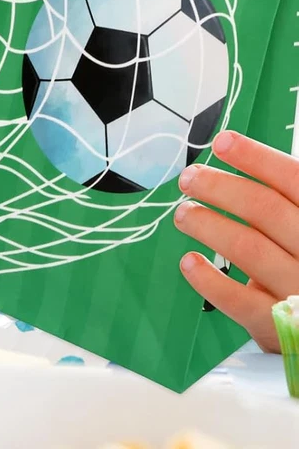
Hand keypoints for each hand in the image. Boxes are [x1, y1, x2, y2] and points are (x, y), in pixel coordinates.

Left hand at [174, 131, 298, 350]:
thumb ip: (284, 200)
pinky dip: (208, 279)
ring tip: (183, 214)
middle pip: (264, 209)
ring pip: (247, 248)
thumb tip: (236, 154)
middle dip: (219, 187)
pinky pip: (239, 301)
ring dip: (207, 224)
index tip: (221, 142)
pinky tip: (189, 261)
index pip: (293, 180)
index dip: (256, 158)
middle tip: (188, 178)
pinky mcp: (281, 329)